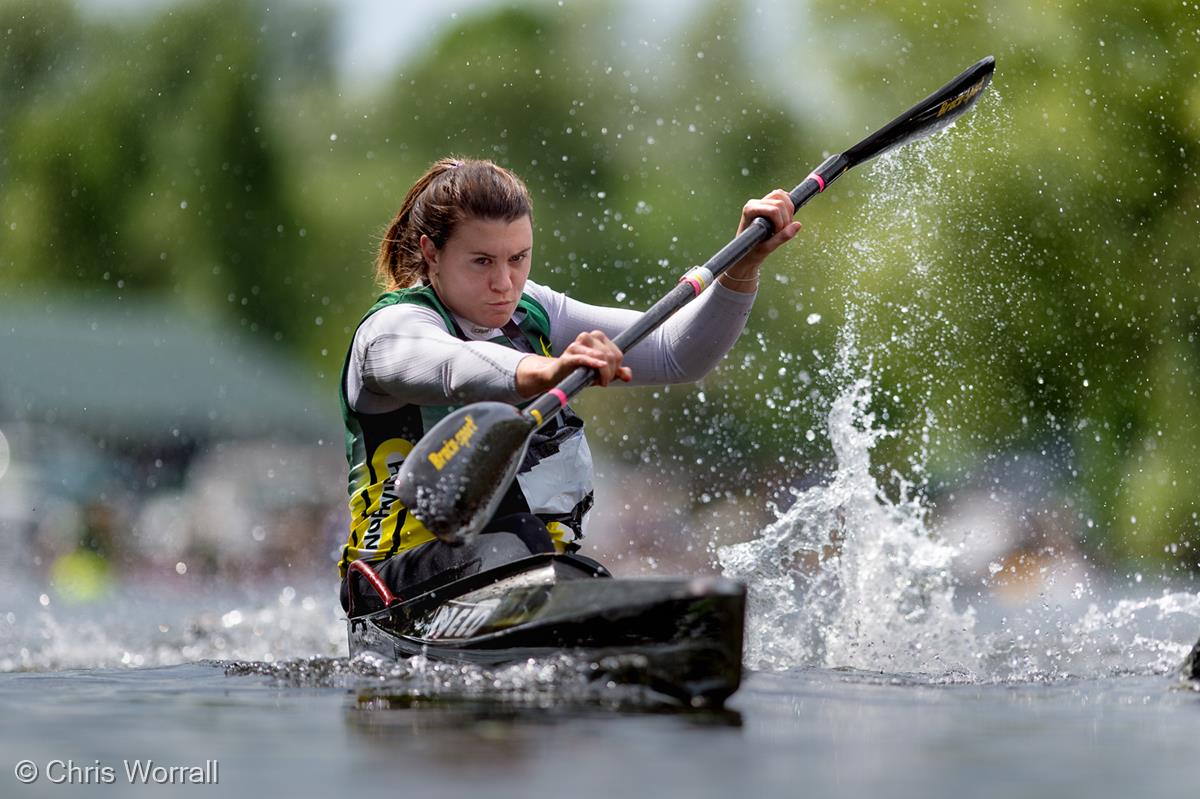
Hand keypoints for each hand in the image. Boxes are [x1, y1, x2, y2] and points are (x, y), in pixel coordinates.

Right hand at [516, 329, 631, 396]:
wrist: (557, 377)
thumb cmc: (580, 372)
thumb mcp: (600, 372)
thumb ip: (615, 372)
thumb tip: (628, 375)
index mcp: (597, 337)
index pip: (616, 353)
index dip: (616, 367)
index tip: (610, 377)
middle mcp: (587, 337)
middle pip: (609, 355)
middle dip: (610, 372)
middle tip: (603, 382)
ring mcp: (577, 345)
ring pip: (600, 357)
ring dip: (603, 373)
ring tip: (599, 382)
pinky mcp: (568, 356)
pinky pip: (584, 358)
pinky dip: (593, 363)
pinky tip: (600, 367)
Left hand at [720, 189, 802, 289]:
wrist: (745, 252)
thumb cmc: (752, 252)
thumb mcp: (767, 248)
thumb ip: (782, 237)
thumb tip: (798, 224)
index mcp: (749, 210)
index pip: (774, 210)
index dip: (781, 223)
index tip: (776, 234)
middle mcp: (754, 202)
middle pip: (780, 202)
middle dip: (786, 218)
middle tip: (780, 232)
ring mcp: (760, 201)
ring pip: (783, 196)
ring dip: (789, 212)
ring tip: (783, 226)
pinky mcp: (767, 201)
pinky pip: (784, 196)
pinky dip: (789, 207)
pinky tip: (785, 220)